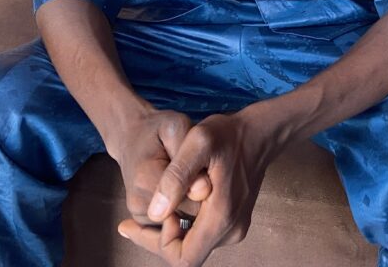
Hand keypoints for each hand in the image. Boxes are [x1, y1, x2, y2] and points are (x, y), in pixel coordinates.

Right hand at [104, 107, 211, 224]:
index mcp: (147, 179)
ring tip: (191, 178)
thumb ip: (189, 157)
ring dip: (194, 205)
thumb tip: (204, 191)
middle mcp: (140, 203)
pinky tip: (185, 189)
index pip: (193, 202)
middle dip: (202, 199)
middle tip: (202, 173)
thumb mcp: (176, 128)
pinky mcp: (144, 220)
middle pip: (189, 217)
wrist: (131, 136)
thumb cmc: (158, 129)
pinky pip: (175, 224)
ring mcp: (141, 215)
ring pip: (184, 224)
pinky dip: (184, 210)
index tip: (209, 169)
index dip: (209, 189)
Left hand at [117, 111, 282, 265]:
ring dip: (167, 234)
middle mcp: (231, 230)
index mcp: (222, 217)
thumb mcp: (198, 142)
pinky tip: (165, 208)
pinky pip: (200, 236)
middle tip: (128, 224)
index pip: (184, 258)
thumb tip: (154, 212)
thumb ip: (175, 177)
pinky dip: (180, 227)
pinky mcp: (232, 222)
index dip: (158, 244)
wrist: (259, 133)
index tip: (147, 217)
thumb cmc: (228, 135)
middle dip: (156, 241)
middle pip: (186, 255)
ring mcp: (234, 228)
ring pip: (192, 247)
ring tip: (145, 214)